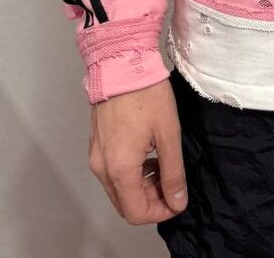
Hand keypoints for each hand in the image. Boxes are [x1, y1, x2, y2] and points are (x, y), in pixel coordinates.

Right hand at [88, 77, 188, 224]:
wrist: (121, 61)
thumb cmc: (145, 92)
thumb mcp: (168, 133)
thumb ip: (173, 172)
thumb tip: (177, 200)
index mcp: (120, 168)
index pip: (136, 212)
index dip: (160, 212)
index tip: (177, 200)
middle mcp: (102, 166)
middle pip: (125, 204)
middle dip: (151, 200)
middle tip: (172, 182)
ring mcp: (96, 155)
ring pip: (118, 189)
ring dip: (141, 187)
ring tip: (162, 165)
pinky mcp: (96, 144)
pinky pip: (111, 172)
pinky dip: (130, 173)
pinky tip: (147, 155)